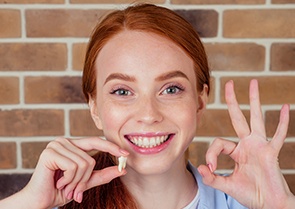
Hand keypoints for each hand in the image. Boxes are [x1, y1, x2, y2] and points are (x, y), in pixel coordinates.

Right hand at [21, 137, 127, 207]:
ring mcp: (56, 145)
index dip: (111, 147)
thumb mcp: (85, 182)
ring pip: (83, 163)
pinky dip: (69, 180)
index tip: (126, 155)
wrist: (39, 201)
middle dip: (85, 179)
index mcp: (72, 145)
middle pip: (90, 159)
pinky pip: (73, 166)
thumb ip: (102, 175)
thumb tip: (122, 169)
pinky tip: (58, 183)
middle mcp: (64, 141)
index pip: (96, 141)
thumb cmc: (61, 190)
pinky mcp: (50, 153)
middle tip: (75, 190)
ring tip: (65, 186)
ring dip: (76, 182)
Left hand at [198, 79, 293, 208]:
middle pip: (238, 117)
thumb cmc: (250, 194)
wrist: (268, 205)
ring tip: (253, 82)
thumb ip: (212, 178)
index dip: (211, 154)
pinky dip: (281, 122)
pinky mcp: (271, 153)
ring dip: (254, 101)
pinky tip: (283, 107)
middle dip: (232, 101)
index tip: (211, 169)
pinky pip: (278, 135)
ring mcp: (260, 146)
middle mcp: (248, 144)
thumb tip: (200, 168)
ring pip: (256, 118)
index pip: (219, 143)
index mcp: (236, 150)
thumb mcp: (227, 185)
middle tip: (228, 83)